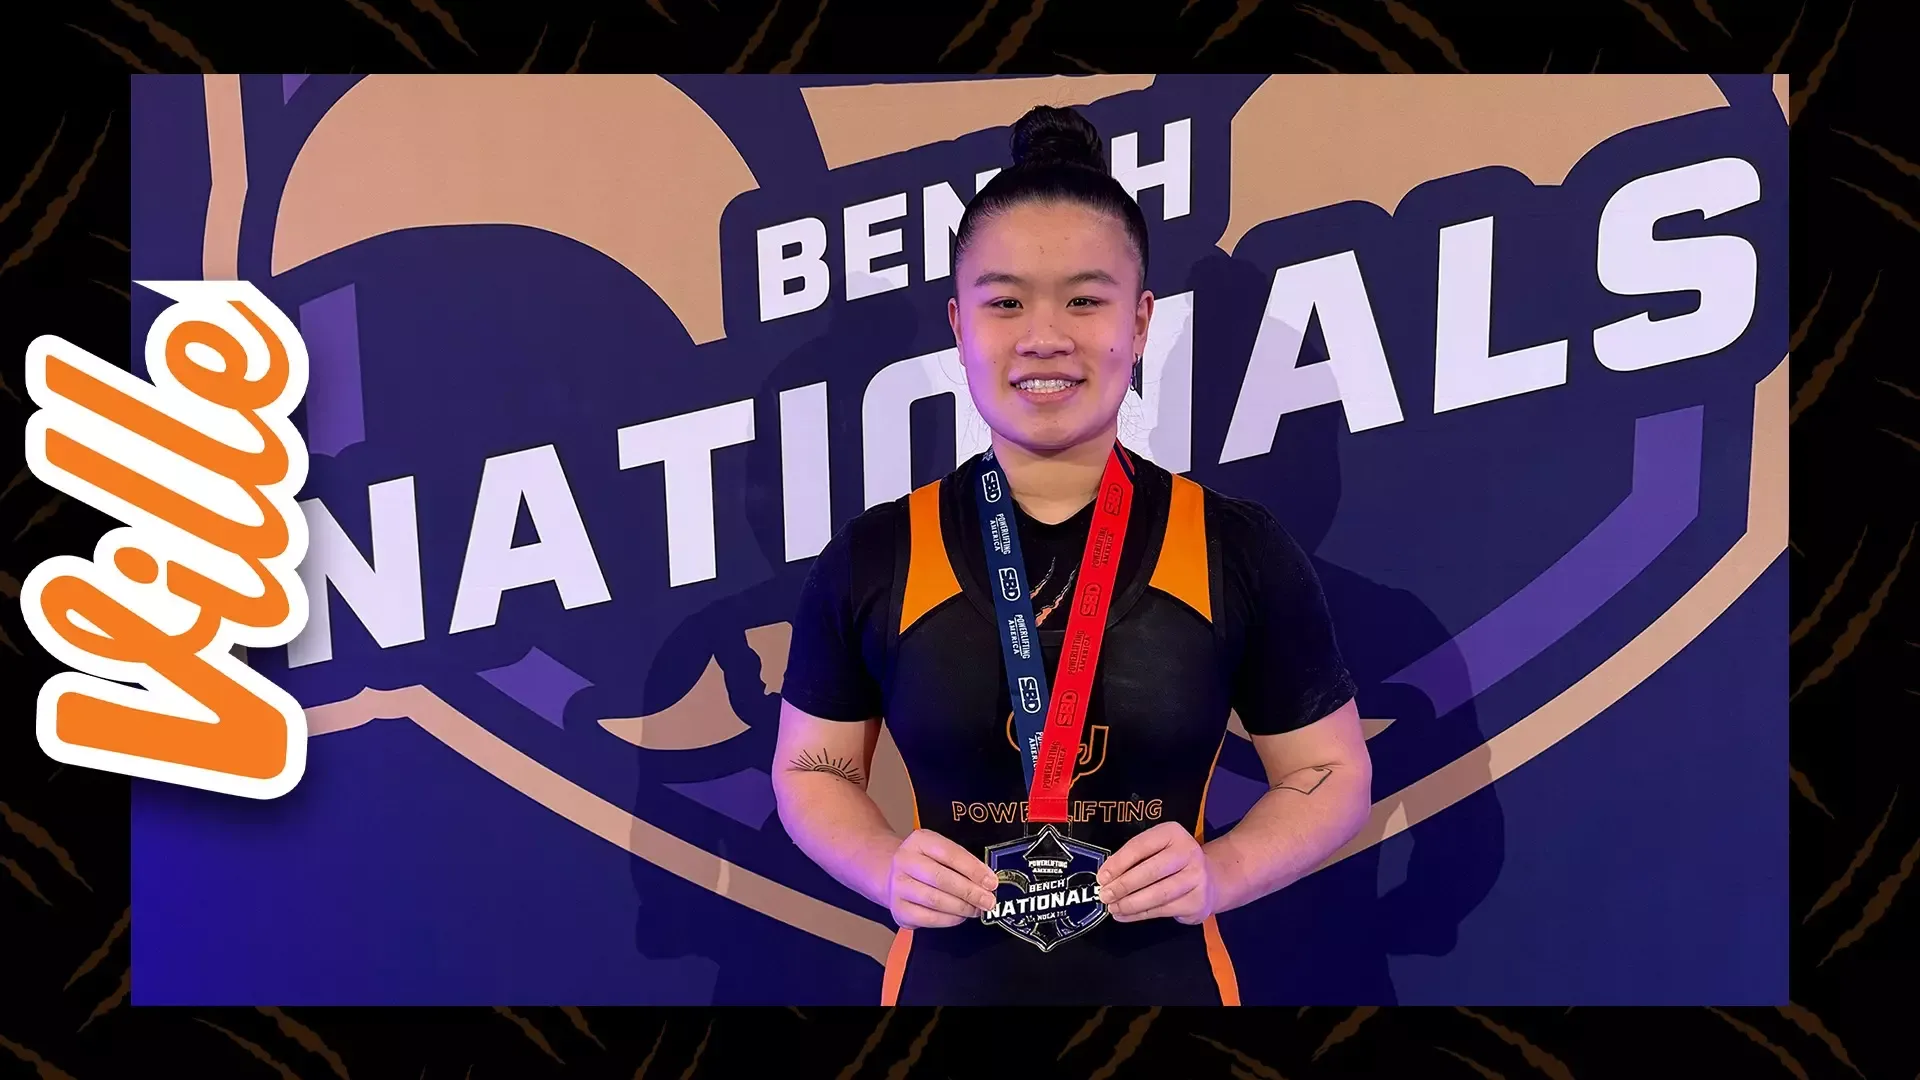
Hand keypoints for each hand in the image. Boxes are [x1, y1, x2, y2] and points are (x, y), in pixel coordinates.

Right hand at [886, 829, 1000, 928]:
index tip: (991, 882)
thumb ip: (962, 863)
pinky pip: (929, 918)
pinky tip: (961, 916)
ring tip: (977, 910)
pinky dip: (950, 919)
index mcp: (919, 841)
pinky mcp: (899, 910)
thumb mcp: (941, 852)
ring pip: (935, 900)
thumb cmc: (927, 862)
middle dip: (970, 892)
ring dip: (962, 907)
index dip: (973, 869)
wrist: (894, 875)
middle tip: (988, 901)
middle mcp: (904, 861)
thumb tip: (988, 882)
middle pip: (941, 878)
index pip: (950, 854)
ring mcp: (898, 886)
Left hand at [1097, 822, 1217, 924]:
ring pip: (1157, 894)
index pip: (1140, 846)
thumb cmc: (1172, 863)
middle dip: (1123, 885)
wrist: (1210, 880)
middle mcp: (1188, 852)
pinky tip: (1125, 915)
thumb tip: (1106, 877)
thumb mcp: (1155, 850)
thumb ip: (1133, 859)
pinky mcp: (1197, 901)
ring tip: (1113, 908)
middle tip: (1104, 895)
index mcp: (1172, 833)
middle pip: (1150, 871)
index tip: (1102, 877)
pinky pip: (1163, 910)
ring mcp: (1196, 878)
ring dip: (1130, 903)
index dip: (1118, 863)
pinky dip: (1139, 914)